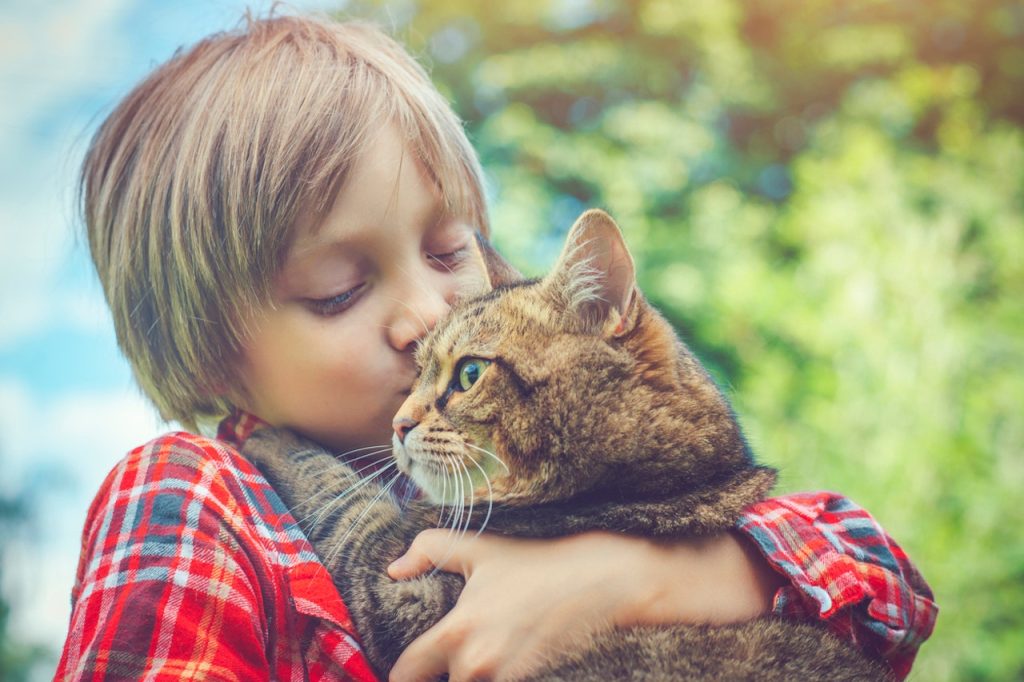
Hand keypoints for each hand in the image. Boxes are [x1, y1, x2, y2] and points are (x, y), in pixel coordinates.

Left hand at [386, 530, 637, 680]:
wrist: (596, 584)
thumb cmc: (535, 565)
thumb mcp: (478, 548)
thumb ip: (429, 550)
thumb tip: (395, 569)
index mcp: (457, 633)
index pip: (406, 673)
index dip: (397, 674)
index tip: (399, 670)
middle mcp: (477, 665)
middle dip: (435, 677)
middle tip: (435, 663)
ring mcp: (505, 679)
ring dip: (466, 677)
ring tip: (469, 656)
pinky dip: (490, 677)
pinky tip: (493, 661)